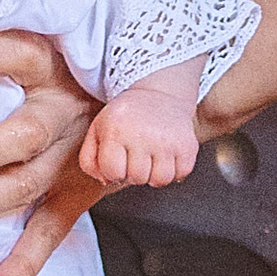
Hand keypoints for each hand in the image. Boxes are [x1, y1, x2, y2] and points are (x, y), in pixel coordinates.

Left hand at [0, 33, 102, 275]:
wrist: (148, 100)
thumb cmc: (79, 63)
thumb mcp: (51, 38)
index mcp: (54, 65)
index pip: (11, 55)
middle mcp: (65, 111)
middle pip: (20, 137)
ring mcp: (74, 155)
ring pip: (24, 184)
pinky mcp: (81, 190)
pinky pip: (53, 228)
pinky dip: (25, 262)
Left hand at [81, 69, 200, 191]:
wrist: (159, 94)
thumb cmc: (125, 116)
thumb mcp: (97, 130)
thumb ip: (89, 160)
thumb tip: (105, 181)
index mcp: (116, 130)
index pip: (112, 172)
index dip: (113, 172)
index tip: (117, 160)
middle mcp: (143, 134)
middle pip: (136, 178)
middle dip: (133, 173)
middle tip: (135, 156)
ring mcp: (168, 140)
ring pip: (160, 180)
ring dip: (153, 175)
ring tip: (150, 158)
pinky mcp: (187, 145)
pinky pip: (180, 174)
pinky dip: (173, 171)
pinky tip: (165, 157)